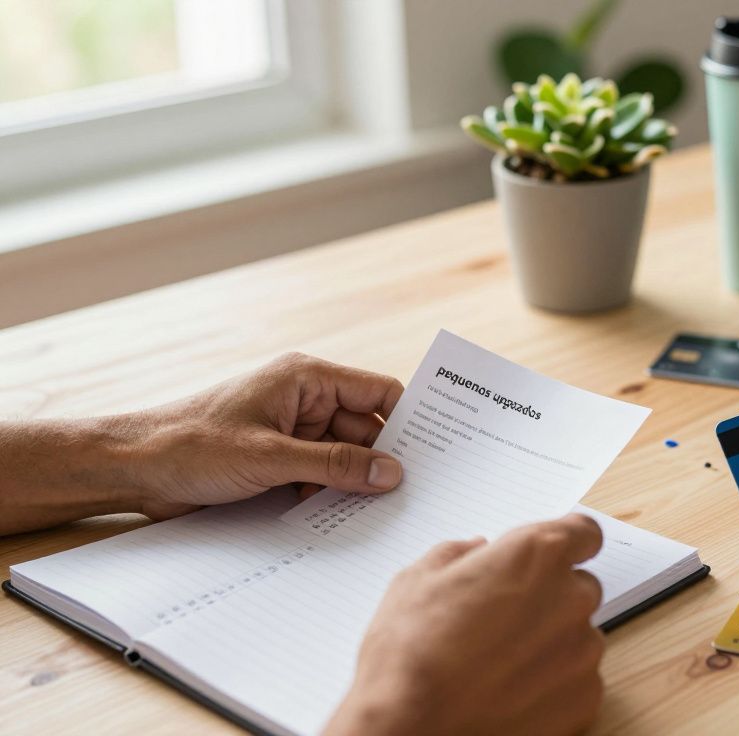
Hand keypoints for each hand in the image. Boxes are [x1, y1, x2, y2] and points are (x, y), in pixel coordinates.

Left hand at [134, 352, 405, 518]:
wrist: (131, 467)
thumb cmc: (191, 445)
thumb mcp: (271, 457)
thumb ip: (336, 464)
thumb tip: (392, 473)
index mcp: (307, 378)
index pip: (379, 394)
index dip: (409, 421)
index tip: (436, 453)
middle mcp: (304, 400)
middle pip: (366, 430)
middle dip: (381, 462)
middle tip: (411, 496)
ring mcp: (291, 430)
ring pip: (344, 456)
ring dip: (352, 482)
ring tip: (375, 512)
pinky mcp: (277, 458)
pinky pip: (319, 474)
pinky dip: (328, 493)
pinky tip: (336, 516)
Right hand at [325, 514, 606, 735]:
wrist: (410, 730)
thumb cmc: (410, 656)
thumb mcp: (417, 582)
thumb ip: (458, 555)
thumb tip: (476, 551)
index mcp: (536, 555)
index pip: (584, 533)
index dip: (567, 543)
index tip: (554, 556)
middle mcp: (570, 597)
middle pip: (580, 587)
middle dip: (550, 598)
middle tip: (505, 620)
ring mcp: (582, 651)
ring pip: (578, 636)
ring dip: (552, 643)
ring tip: (501, 664)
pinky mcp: (585, 699)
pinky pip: (579, 680)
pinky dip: (554, 684)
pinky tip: (511, 692)